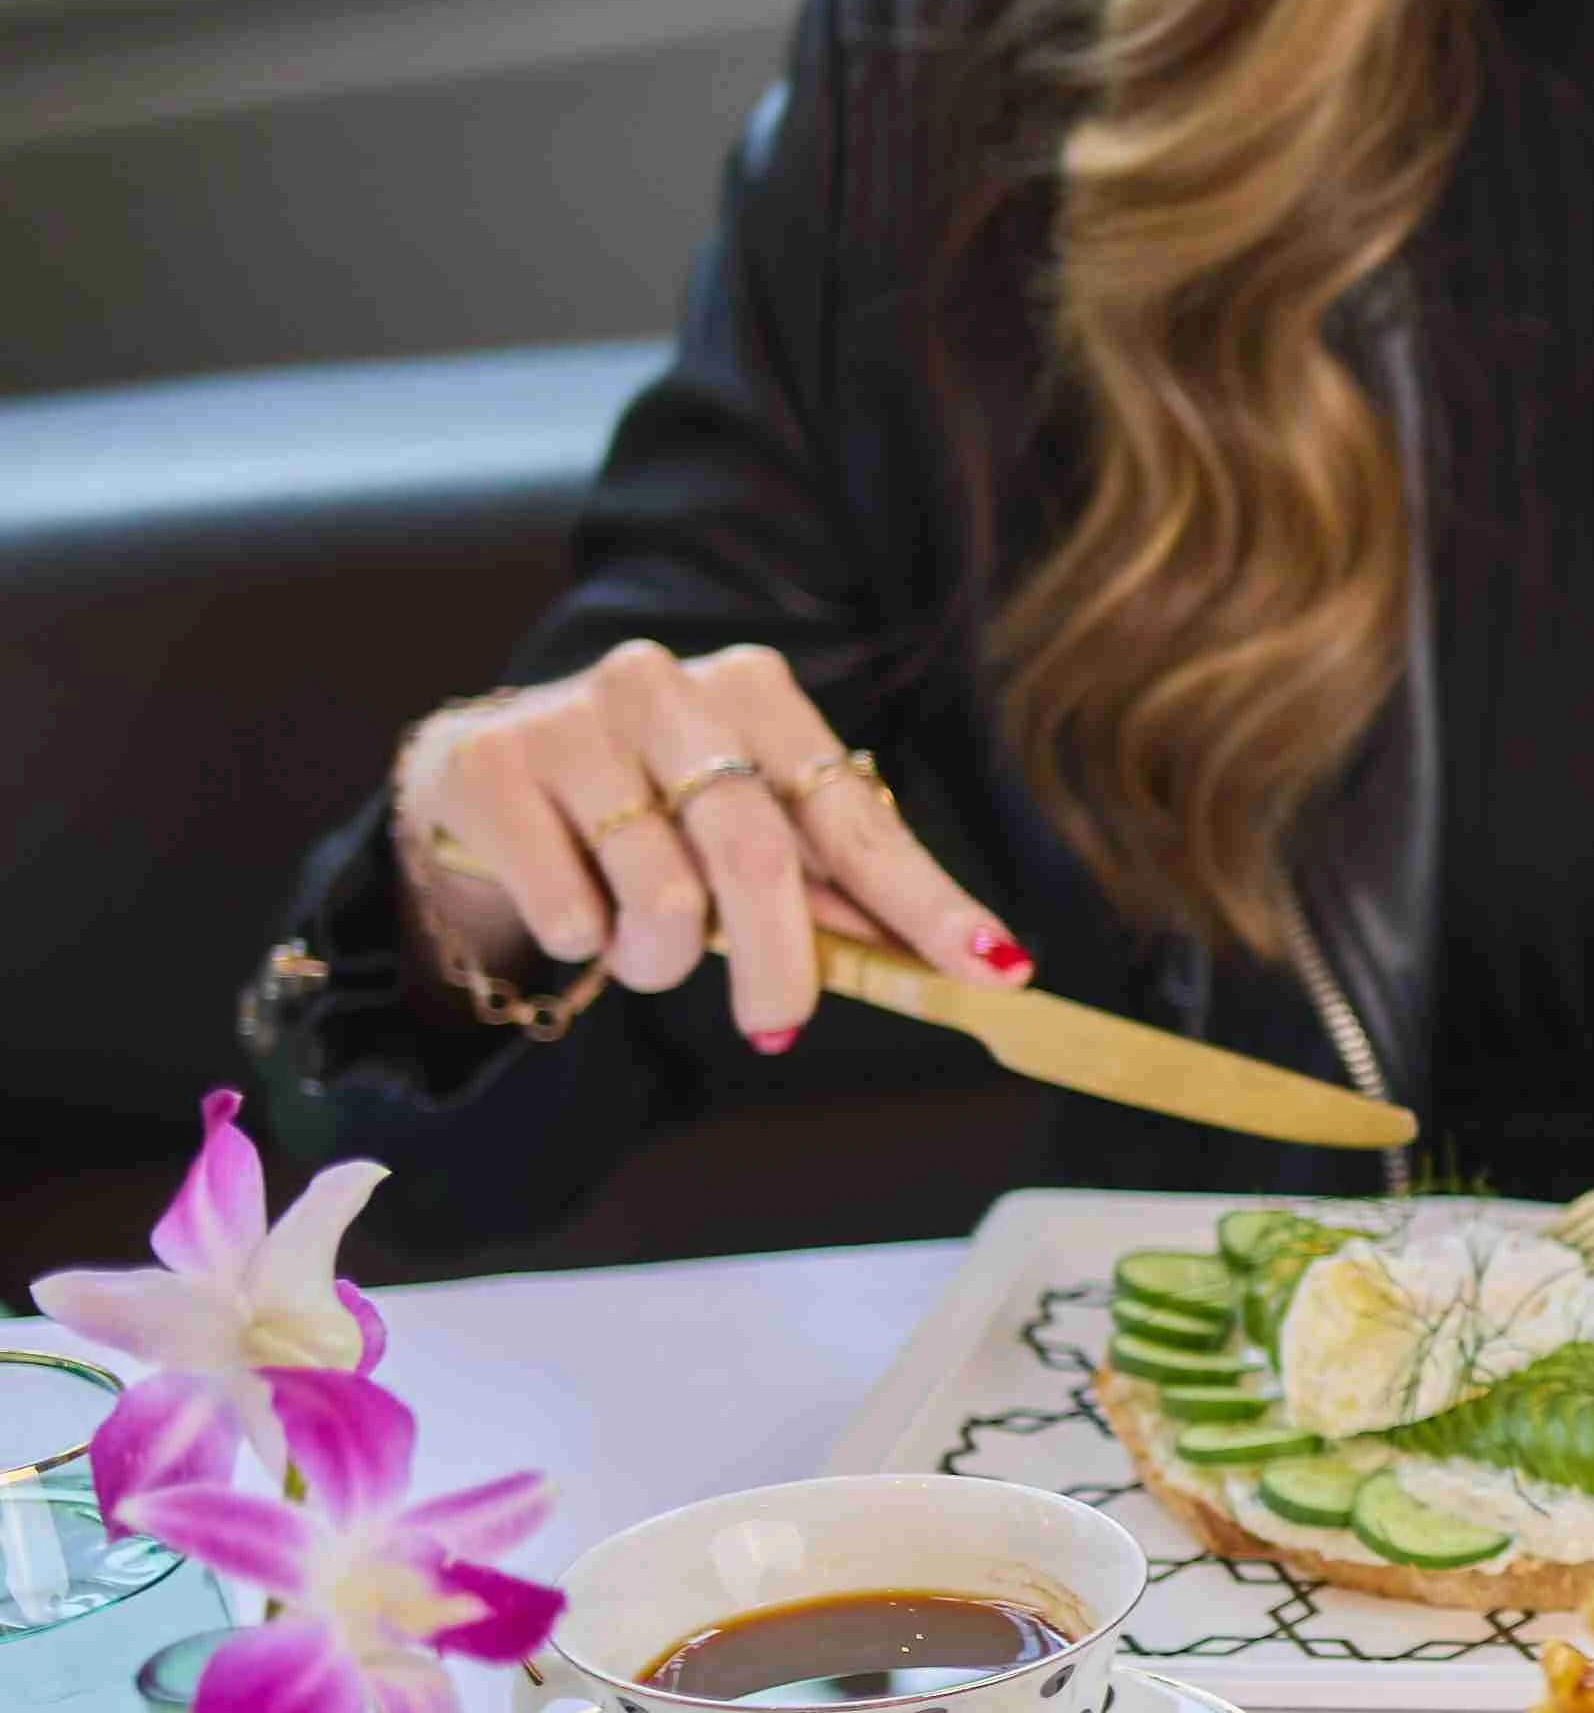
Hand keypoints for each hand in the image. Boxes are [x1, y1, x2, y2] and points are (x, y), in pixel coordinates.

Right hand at [391, 641, 1026, 1050]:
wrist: (481, 777)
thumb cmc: (644, 811)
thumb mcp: (742, 828)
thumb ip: (833, 887)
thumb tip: (962, 962)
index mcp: (755, 693)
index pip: (854, 819)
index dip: (925, 903)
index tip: (993, 968)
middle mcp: (666, 686)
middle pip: (758, 859)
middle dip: (782, 966)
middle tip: (776, 1026)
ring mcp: (572, 718)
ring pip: (662, 898)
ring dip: (665, 962)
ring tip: (645, 948)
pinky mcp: (489, 765)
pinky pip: (570, 911)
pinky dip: (584, 944)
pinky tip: (572, 910)